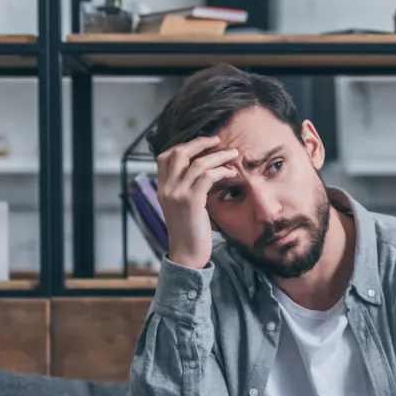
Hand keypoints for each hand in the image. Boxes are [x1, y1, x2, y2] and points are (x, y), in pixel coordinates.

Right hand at [156, 135, 239, 270]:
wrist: (187, 255)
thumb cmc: (190, 232)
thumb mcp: (182, 207)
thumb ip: (186, 189)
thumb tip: (202, 174)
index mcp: (162, 188)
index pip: (165, 156)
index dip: (184, 145)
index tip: (202, 144)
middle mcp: (166, 188)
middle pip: (179, 153)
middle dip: (200, 143)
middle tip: (218, 140)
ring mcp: (176, 194)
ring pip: (197, 163)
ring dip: (217, 156)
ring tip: (233, 154)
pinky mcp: (190, 201)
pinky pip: (206, 176)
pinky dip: (221, 171)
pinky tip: (232, 173)